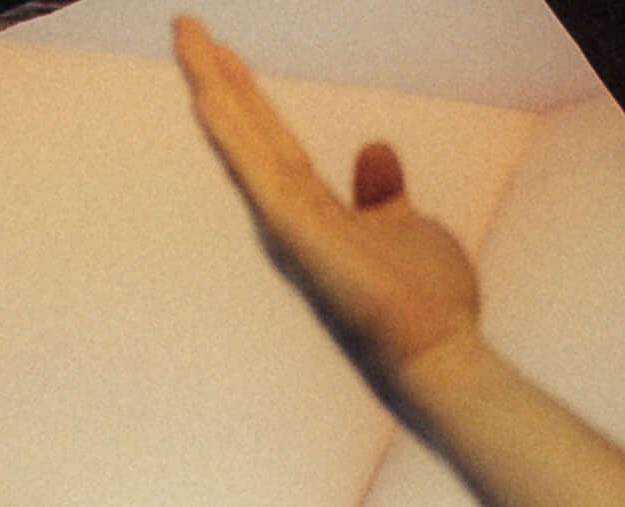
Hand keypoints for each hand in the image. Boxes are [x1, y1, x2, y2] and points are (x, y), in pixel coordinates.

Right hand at [177, 16, 481, 393]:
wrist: (438, 355)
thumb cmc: (425, 306)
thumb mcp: (406, 228)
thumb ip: (381, 193)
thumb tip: (374, 148)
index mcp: (316, 215)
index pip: (275, 142)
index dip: (248, 97)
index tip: (222, 53)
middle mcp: (294, 219)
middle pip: (251, 133)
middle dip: (218, 76)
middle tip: (186, 24)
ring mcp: (292, 227)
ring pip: (246, 143)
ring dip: (215, 88)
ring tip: (188, 37)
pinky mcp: (300, 235)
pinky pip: (257, 173)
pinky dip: (232, 134)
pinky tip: (208, 96)